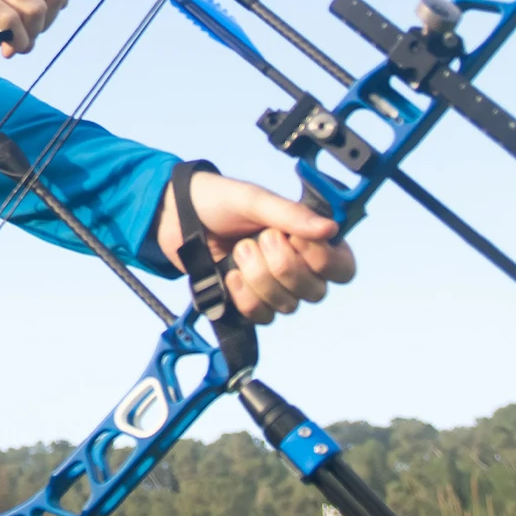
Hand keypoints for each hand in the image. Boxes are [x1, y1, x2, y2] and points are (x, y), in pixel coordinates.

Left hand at [153, 172, 355, 323]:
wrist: (174, 217)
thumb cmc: (217, 200)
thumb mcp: (253, 199)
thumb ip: (290, 214)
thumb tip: (331, 228)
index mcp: (307, 238)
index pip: (341, 267)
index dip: (321, 260)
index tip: (293, 239)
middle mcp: (297, 266)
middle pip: (315, 292)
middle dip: (282, 266)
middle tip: (257, 239)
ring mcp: (273, 287)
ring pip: (287, 306)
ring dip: (258, 277)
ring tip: (238, 250)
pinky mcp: (249, 302)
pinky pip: (261, 316)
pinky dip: (244, 296)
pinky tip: (230, 274)